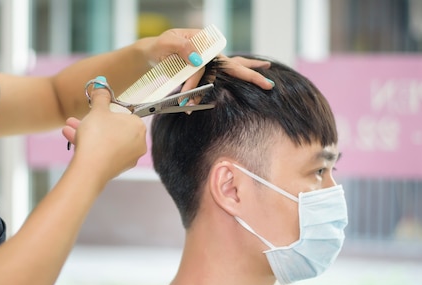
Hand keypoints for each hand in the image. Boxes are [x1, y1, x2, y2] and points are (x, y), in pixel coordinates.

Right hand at [63, 77, 146, 182]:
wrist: (90, 168)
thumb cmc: (97, 136)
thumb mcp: (98, 110)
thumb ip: (101, 96)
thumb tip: (102, 86)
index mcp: (138, 126)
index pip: (123, 114)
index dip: (106, 112)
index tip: (94, 112)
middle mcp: (138, 143)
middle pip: (113, 128)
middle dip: (92, 123)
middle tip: (77, 119)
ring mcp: (129, 158)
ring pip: (106, 141)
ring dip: (87, 133)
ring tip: (69, 129)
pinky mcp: (117, 169)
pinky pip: (104, 153)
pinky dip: (91, 146)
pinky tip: (73, 141)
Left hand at [142, 29, 274, 93]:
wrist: (152, 54)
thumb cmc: (160, 46)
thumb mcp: (168, 42)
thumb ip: (183, 47)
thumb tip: (198, 59)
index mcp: (206, 42)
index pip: (210, 62)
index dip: (196, 79)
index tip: (184, 93)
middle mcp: (211, 54)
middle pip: (235, 65)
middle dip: (251, 76)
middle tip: (269, 84)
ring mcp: (208, 65)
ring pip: (214, 82)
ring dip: (200, 96)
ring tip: (186, 105)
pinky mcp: (202, 75)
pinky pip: (206, 87)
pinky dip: (197, 97)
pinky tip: (190, 105)